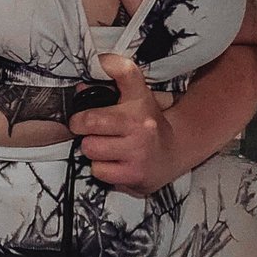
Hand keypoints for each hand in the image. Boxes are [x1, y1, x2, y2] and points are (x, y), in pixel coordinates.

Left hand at [69, 54, 181, 196]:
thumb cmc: (147, 120)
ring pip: (90, 151)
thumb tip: (81, 88)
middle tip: (94, 131)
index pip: (107, 92)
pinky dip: (102, 169)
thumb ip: (111, 80)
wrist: (175, 149)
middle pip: (88, 127)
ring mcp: (138, 154)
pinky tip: (114, 162)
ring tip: (107, 146)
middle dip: (85, 130)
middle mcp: (140, 128)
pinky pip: (99, 173)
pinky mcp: (135, 177)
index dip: (84, 106)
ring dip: (93, 150)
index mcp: (138, 103)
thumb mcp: (135, 91)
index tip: (82, 113)